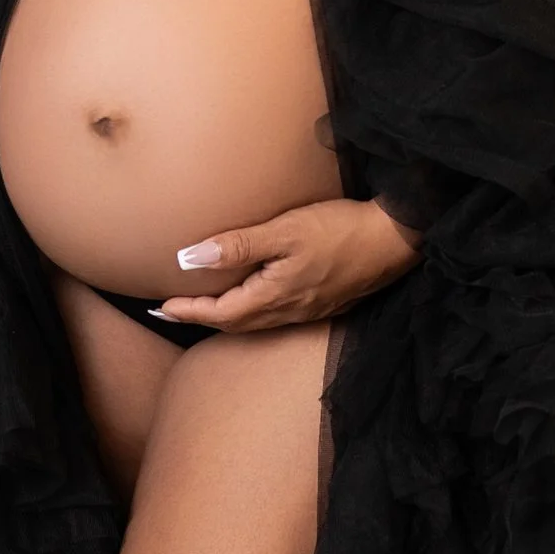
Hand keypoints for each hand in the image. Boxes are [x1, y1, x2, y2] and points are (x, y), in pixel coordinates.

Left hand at [151, 197, 418, 332]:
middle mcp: (288, 312)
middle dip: (201, 318)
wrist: (394, 239)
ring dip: (226, 317)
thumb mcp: (284, 231)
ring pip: (255, 322)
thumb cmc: (340, 230)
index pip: (219, 313)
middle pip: (235, 324)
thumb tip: (189, 259)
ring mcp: (307, 310)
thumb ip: (237, 245)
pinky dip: (251, 311)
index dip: (187, 311)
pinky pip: (275, 316)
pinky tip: (252, 297)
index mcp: (273, 297)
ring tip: (205, 306)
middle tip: (172, 310)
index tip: (160, 306)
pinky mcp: (322, 303)